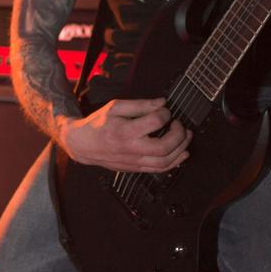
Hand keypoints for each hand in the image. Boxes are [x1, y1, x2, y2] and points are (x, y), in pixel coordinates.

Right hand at [57, 97, 191, 172]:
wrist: (84, 144)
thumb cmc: (99, 123)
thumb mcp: (116, 106)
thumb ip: (140, 104)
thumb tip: (162, 102)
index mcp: (125, 131)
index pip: (155, 122)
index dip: (165, 113)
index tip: (165, 109)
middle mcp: (131, 149)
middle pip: (164, 147)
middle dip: (178, 134)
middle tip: (179, 123)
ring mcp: (134, 162)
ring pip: (165, 162)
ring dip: (181, 148)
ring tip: (186, 136)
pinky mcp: (136, 169)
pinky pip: (159, 170)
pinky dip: (175, 162)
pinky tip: (183, 153)